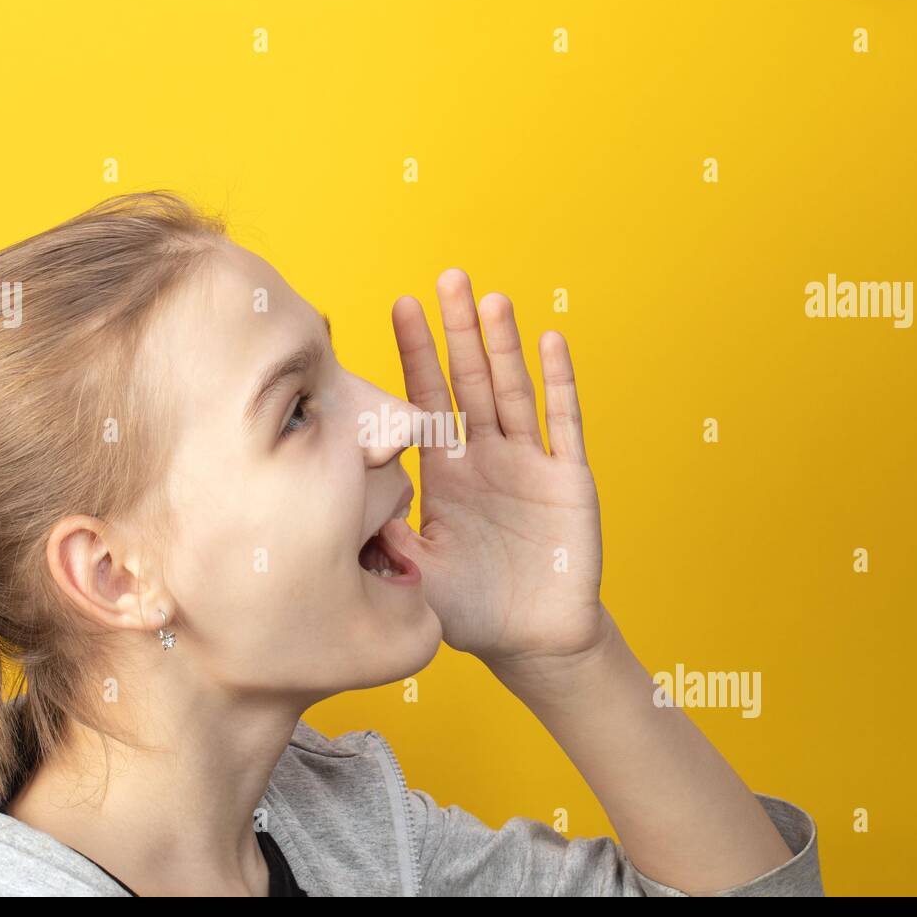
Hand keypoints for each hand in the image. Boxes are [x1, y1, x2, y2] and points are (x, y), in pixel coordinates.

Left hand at [385, 268, 608, 666]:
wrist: (531, 639)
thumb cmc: (470, 608)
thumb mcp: (417, 574)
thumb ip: (388, 542)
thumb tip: (349, 507)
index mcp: (448, 472)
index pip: (428, 401)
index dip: (415, 355)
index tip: (400, 305)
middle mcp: (486, 457)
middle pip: (470, 381)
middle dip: (458, 332)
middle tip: (448, 277)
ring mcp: (529, 464)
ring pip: (513, 393)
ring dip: (503, 346)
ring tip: (490, 300)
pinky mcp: (567, 479)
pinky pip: (563, 424)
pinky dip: (558, 384)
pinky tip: (550, 341)